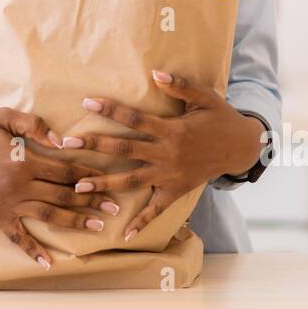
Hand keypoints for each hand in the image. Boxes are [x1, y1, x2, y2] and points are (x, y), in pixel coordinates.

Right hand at [0, 108, 120, 268]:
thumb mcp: (6, 116)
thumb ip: (35, 124)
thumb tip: (62, 141)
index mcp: (25, 160)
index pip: (66, 171)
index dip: (89, 175)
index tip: (108, 180)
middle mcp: (19, 185)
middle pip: (63, 196)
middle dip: (91, 202)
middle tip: (114, 209)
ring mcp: (8, 203)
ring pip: (48, 216)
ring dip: (74, 223)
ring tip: (97, 227)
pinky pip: (17, 236)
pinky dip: (32, 251)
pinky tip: (48, 262)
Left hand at [63, 69, 265, 241]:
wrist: (241, 148)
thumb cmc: (219, 118)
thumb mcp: (204, 97)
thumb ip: (180, 87)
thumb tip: (155, 74)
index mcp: (170, 129)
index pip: (134, 118)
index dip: (110, 109)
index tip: (86, 102)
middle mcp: (166, 154)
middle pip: (124, 148)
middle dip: (94, 145)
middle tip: (66, 143)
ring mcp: (169, 175)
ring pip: (130, 180)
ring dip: (103, 183)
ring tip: (77, 186)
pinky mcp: (175, 191)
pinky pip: (155, 209)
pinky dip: (140, 222)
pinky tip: (123, 234)